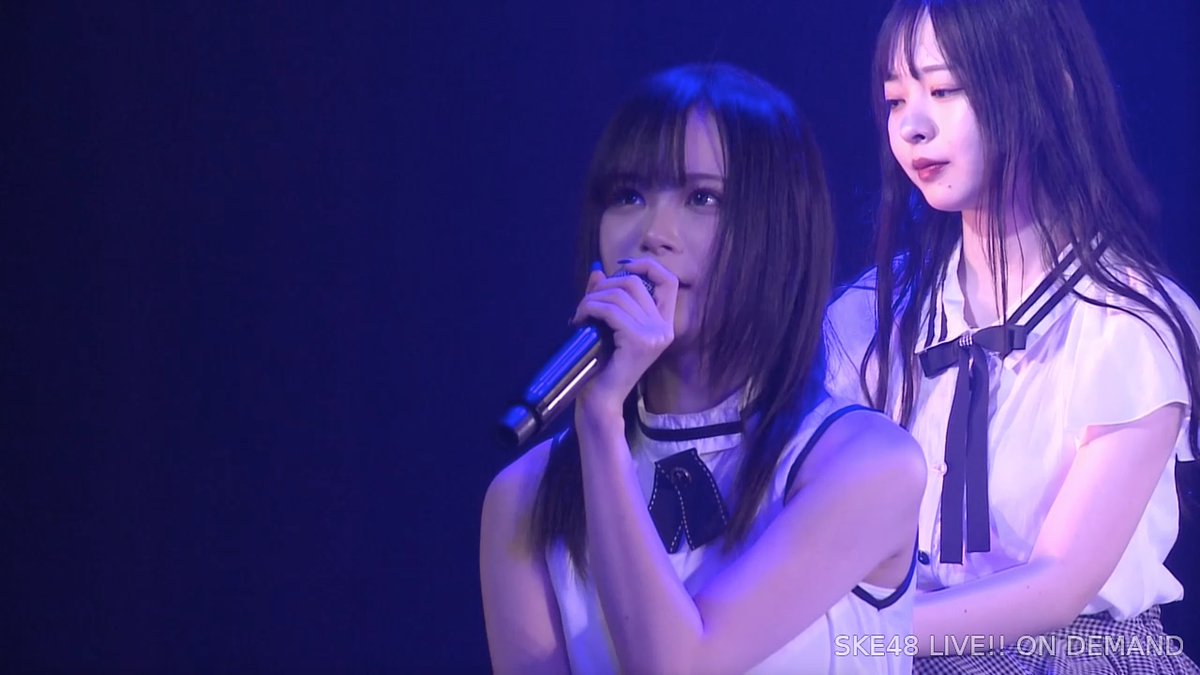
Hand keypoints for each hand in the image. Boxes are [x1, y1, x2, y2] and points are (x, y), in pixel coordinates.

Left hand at [570, 258, 679, 417]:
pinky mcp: (639, 341)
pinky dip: (590, 309)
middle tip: (587, 303)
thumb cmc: (603, 366)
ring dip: (592, 300)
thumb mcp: (608, 326)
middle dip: (605, 286)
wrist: (601, 399)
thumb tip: (597, 272)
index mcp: (664, 325)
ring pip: (619, 295)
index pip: (668, 281)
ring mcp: (654, 335)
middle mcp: (664, 329)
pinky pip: (610, 311)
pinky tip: (580, 320)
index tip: (621, 268)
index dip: (647, 266)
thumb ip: (607, 299)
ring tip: (580, 315)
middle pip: (635, 283)